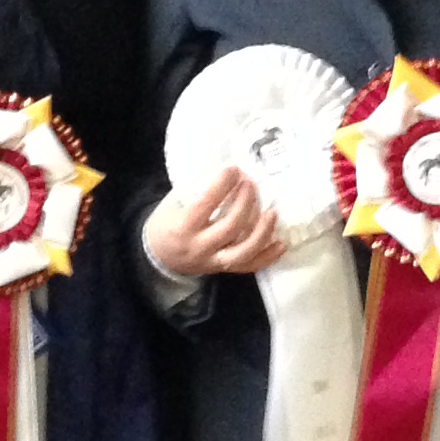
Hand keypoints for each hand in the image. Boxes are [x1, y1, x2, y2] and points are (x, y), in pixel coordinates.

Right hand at [142, 165, 284, 279]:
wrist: (158, 258)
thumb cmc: (166, 224)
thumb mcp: (172, 204)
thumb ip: (195, 192)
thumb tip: (228, 174)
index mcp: (183, 228)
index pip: (205, 206)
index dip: (221, 187)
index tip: (233, 170)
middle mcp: (200, 247)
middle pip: (230, 228)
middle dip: (245, 204)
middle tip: (251, 185)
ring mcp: (213, 261)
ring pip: (243, 253)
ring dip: (262, 232)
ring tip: (273, 213)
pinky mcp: (223, 270)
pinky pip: (249, 267)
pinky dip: (267, 257)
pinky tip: (281, 243)